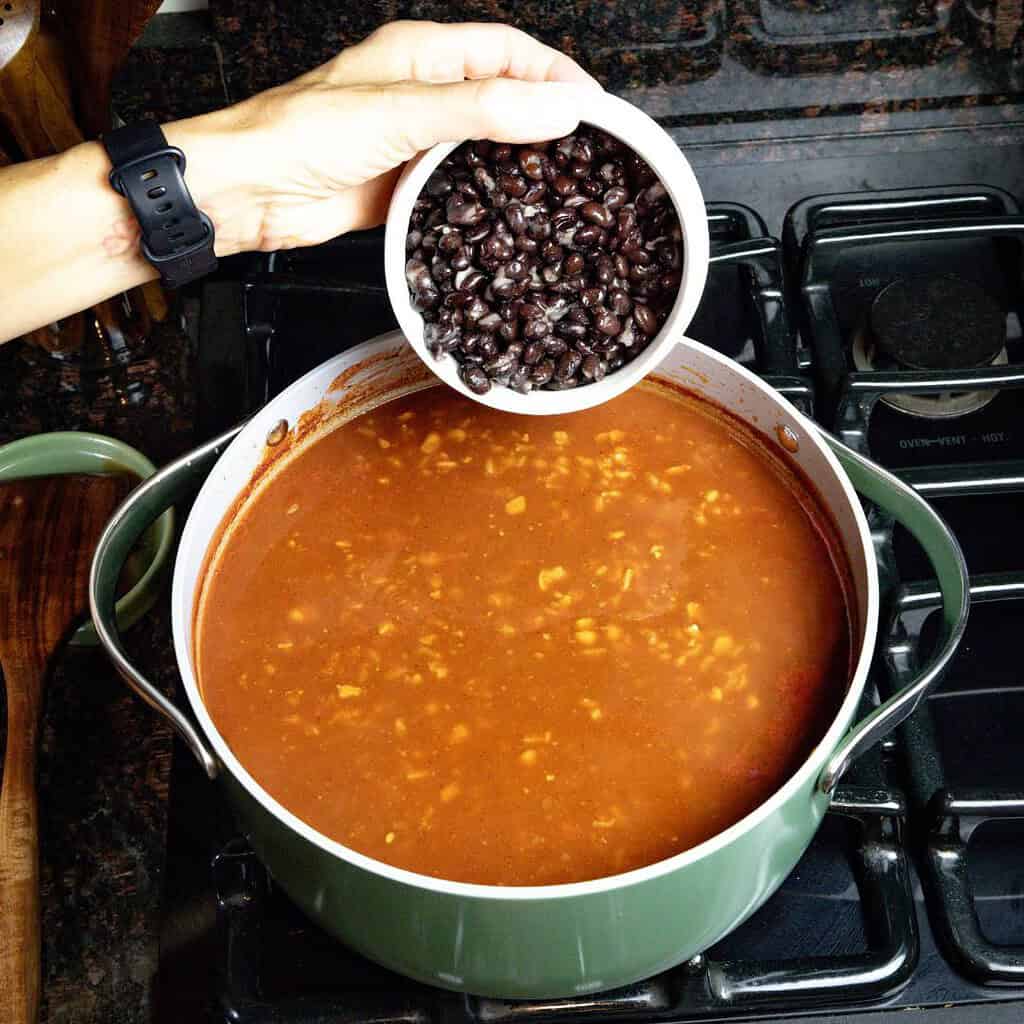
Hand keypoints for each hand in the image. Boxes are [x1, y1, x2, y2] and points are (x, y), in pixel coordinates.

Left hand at [167, 21, 598, 254]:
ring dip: (519, 163)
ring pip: (484, 147)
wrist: (248, 192)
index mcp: (422, 55)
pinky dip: (485, 200)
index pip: (508, 52)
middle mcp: (422, 94)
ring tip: (559, 186)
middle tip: (589, 152)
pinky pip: (457, 189)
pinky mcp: (403, 187)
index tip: (596, 109)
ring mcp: (414, 142)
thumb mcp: (402, 114)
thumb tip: (555, 110)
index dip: (556, 75)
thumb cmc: (300, 135)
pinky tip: (506, 216)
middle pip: (503, 99)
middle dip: (546, 120)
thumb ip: (481, 112)